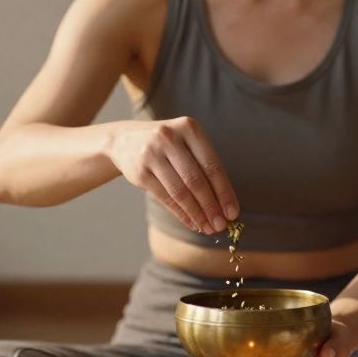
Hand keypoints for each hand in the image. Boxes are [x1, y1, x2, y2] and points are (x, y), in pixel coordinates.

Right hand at [106, 117, 238, 234]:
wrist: (124, 140)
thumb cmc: (168, 146)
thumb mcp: (187, 145)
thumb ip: (205, 169)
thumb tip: (225, 207)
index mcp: (189, 128)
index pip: (212, 165)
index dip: (224, 191)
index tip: (233, 212)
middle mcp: (169, 138)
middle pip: (196, 180)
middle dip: (211, 206)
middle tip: (221, 226)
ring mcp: (151, 154)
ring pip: (180, 191)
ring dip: (196, 214)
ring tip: (208, 228)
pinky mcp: (139, 171)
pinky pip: (164, 197)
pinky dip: (180, 214)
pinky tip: (191, 223)